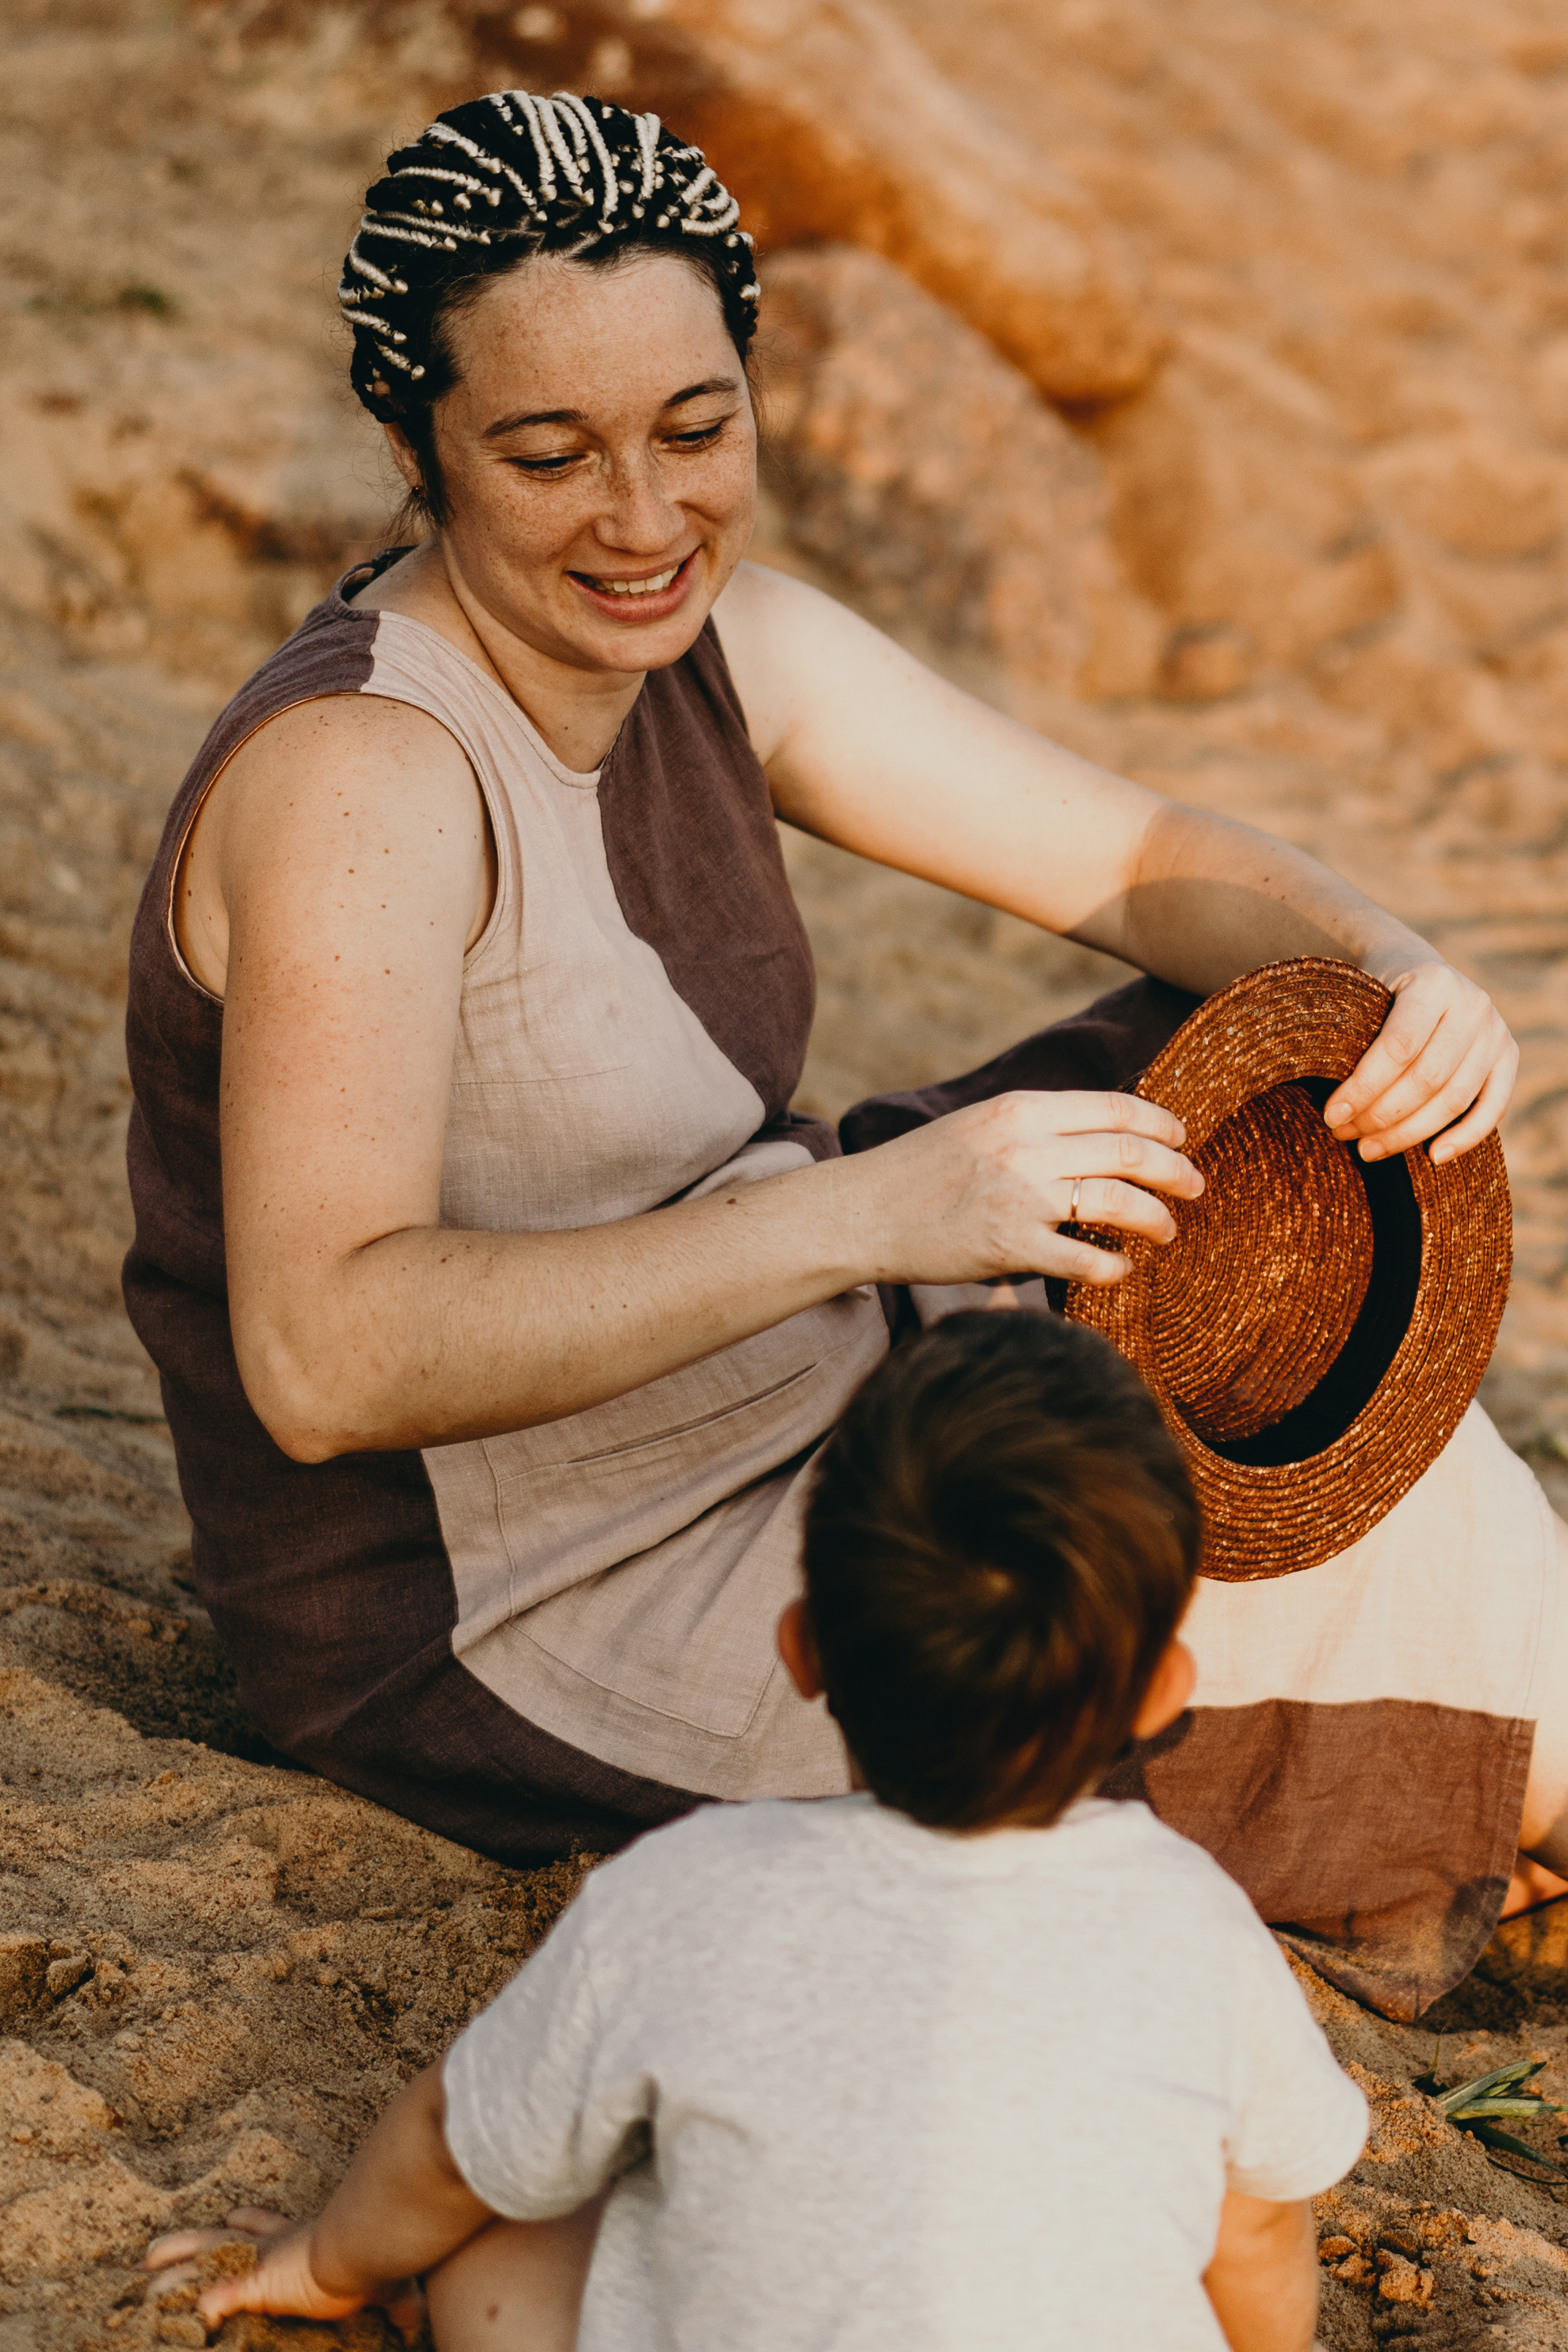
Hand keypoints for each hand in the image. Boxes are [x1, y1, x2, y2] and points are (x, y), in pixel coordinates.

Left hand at [144, 2207, 424, 2342]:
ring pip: (202, 2259)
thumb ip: (401, 2308)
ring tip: (142, 2270)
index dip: (248, 2221)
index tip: (232, 2216)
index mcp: (298, 2239)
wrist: (364, 2246)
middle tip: (154, 2250)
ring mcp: (260, 2259)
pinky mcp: (256, 2283)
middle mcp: (272, 2243)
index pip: (266, 2225)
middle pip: (218, 2238)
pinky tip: (165, 2309)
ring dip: (171, 2268)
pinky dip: (192, 2301)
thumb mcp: (388, 2286)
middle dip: (187, 2242)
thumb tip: (418, 2330)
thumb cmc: (375, 2260)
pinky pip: (211, 2295)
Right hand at [855, 1088, 1203, 1287]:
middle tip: (1195, 1186)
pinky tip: (1120, 1269)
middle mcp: (1025, 1146)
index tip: (1181, 1139)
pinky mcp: (1008, 1246)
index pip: (1114, 1108)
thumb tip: (1102, 1130)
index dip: (1161, 1123)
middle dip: (1174, 1170)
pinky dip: (1113, 1267)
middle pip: (1127, 1151)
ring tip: (1167, 1230)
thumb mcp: (980, 1124)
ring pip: (1117, 1202)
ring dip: (1155, 1218)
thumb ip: (1036, 1124)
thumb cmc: (921, 1171)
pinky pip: (1083, 1259)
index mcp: (1020, 1109)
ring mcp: (1018, 1197)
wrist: (862, 1211)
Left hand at [1324, 960, 1516, 1162]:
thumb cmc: (1378, 988)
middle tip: (1344, 1134)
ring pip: (1455, 1099)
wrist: (1416, 966)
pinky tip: (1433, 1157)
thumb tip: (1333, 1106)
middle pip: (1427, 1078)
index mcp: (1434, 983)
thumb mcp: (1363, 994)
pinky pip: (1493, 1107)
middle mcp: (1473, 1005)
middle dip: (1381, 1115)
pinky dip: (1466, 1137)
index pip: (1398, 1048)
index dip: (1364, 1088)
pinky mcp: (1509, 1056)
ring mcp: (1496, 1032)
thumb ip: (1355, 1036)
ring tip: (1369, 1148)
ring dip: (1409, 1133)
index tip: (1332, 1115)